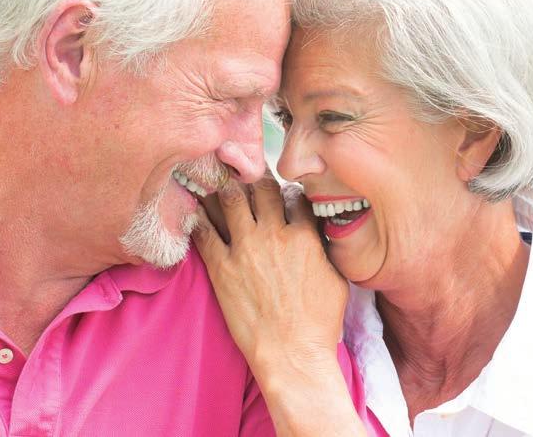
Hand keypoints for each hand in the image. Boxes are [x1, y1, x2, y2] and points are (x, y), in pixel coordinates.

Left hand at [194, 171, 364, 435]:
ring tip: (220, 186)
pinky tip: (196, 213)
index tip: (280, 190)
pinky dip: (199, 219)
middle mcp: (273, 235)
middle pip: (261, 188)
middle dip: (255, 180)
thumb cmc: (319, 323)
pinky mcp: (221, 267)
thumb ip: (324, 246)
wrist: (292, 356)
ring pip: (230, 200)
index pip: (294, 194)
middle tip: (247, 177)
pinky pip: (204, 232)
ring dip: (225, 190)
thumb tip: (318, 228)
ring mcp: (245, 249)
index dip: (287, 188)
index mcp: (304, 236)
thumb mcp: (336, 279)